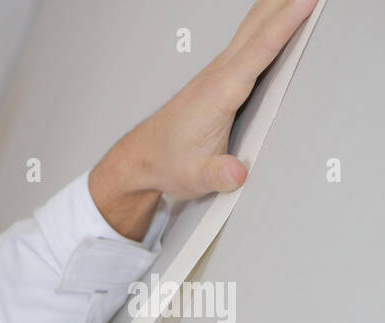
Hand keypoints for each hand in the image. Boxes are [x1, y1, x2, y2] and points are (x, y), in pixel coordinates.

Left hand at [89, 0, 317, 239]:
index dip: (285, 24)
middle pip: (258, 24)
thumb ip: (217, 175)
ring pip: (254, 24)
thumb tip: (236, 174)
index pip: (259, 50)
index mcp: (219, 92)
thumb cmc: (169, 163)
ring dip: (280, 4)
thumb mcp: (194, 177)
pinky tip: (283, 9)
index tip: (308, 1)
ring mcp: (220, 69)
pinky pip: (251, 35)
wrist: (142, 158)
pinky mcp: (222, 72)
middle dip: (287, 2)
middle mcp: (220, 73)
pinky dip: (271, 16)